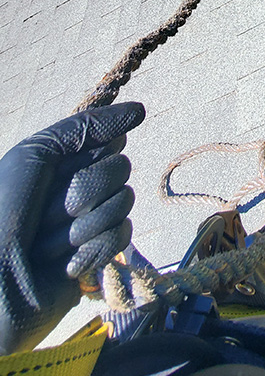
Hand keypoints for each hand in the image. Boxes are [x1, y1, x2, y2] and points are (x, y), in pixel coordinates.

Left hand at [0, 102, 144, 354]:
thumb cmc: (2, 218)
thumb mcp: (31, 160)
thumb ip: (79, 130)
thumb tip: (140, 110)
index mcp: (57, 161)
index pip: (105, 138)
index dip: (92, 151)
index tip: (63, 169)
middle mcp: (75, 185)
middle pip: (118, 169)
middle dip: (84, 193)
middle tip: (47, 217)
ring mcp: (89, 220)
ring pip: (122, 203)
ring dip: (83, 227)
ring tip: (49, 247)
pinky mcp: (99, 252)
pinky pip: (122, 236)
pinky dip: (93, 251)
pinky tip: (65, 265)